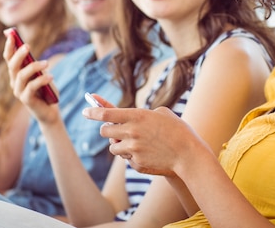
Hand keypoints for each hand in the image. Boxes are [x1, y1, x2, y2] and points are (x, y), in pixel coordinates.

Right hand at [3, 31, 58, 123]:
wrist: (50, 111)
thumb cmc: (46, 90)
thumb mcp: (42, 74)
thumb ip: (35, 64)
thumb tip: (29, 50)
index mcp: (16, 74)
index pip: (9, 58)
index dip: (9, 47)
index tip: (11, 34)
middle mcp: (14, 82)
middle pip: (12, 66)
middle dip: (19, 54)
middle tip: (28, 46)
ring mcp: (18, 91)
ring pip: (21, 76)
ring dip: (34, 67)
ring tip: (46, 63)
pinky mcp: (26, 100)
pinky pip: (31, 87)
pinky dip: (41, 80)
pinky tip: (50, 76)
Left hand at [83, 105, 209, 176]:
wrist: (189, 155)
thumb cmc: (178, 130)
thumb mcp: (162, 113)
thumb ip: (141, 114)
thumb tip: (126, 119)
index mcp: (137, 116)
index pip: (106, 114)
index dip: (93, 112)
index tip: (85, 111)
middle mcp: (132, 133)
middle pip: (105, 131)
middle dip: (107, 130)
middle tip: (113, 129)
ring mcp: (133, 150)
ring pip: (113, 148)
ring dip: (118, 145)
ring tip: (134, 142)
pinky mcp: (136, 164)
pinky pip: (126, 159)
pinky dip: (132, 156)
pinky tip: (146, 153)